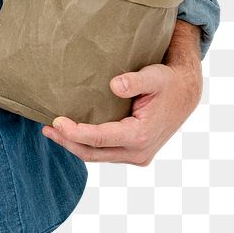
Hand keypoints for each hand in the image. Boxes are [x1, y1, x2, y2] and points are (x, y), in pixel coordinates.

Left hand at [41, 23, 203, 165]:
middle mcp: (138, 153)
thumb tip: (114, 85)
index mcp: (140, 136)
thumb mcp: (154, 76)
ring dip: (75, 145)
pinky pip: (106, 154)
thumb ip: (134, 81)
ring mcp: (138, 157)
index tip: (56, 121)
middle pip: (94, 154)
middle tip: (47, 128)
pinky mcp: (136, 154)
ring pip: (98, 157)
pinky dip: (88, 146)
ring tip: (54, 131)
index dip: (75, 132)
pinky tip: (73, 134)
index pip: (99, 138)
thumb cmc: (168, 82)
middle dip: (68, 142)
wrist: (186, 94)